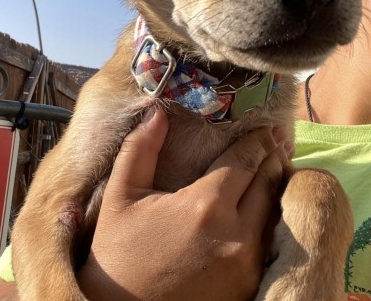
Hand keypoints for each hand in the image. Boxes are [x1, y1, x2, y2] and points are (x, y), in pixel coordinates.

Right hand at [78, 108, 285, 300]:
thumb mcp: (121, 195)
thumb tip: (156, 112)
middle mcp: (235, 234)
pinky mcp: (248, 286)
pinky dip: (271, 216)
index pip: (244, 162)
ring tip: (276, 164)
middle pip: (267, 184)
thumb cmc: (118, 251)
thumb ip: (140, 149)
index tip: (264, 128)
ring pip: (274, 212)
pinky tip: (265, 203)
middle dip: (272, 157)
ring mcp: (246, 264)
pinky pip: (269, 241)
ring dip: (276, 185)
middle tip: (277, 139)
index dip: (256, 141)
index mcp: (204, 206)